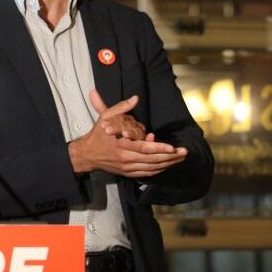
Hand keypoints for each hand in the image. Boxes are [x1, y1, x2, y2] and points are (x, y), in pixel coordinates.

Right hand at [68, 91, 187, 177]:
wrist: (87, 154)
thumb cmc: (98, 134)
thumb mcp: (106, 117)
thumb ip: (122, 107)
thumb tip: (135, 98)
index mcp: (121, 144)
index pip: (144, 148)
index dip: (159, 148)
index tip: (173, 147)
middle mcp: (125, 158)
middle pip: (152, 160)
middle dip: (170, 157)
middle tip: (184, 152)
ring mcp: (127, 168)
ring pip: (151, 168)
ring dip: (168, 164)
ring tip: (180, 158)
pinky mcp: (128, 173)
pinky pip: (147, 173)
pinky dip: (159, 170)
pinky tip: (168, 165)